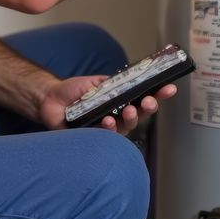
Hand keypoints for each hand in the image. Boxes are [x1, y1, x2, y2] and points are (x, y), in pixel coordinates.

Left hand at [36, 76, 178, 134]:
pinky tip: (107, 120)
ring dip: (130, 119)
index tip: (169, 88)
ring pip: (126, 128)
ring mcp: (106, 129)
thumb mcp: (96, 82)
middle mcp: (117, 116)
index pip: (144, 99)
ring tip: (129, 110)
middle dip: (148, 109)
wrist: (50, 98)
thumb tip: (130, 80)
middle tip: (149, 102)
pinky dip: (108, 129)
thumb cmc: (74, 91)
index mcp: (121, 102)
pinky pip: (105, 138)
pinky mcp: (92, 138)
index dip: (158, 95)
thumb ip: (113, 82)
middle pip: (140, 116)